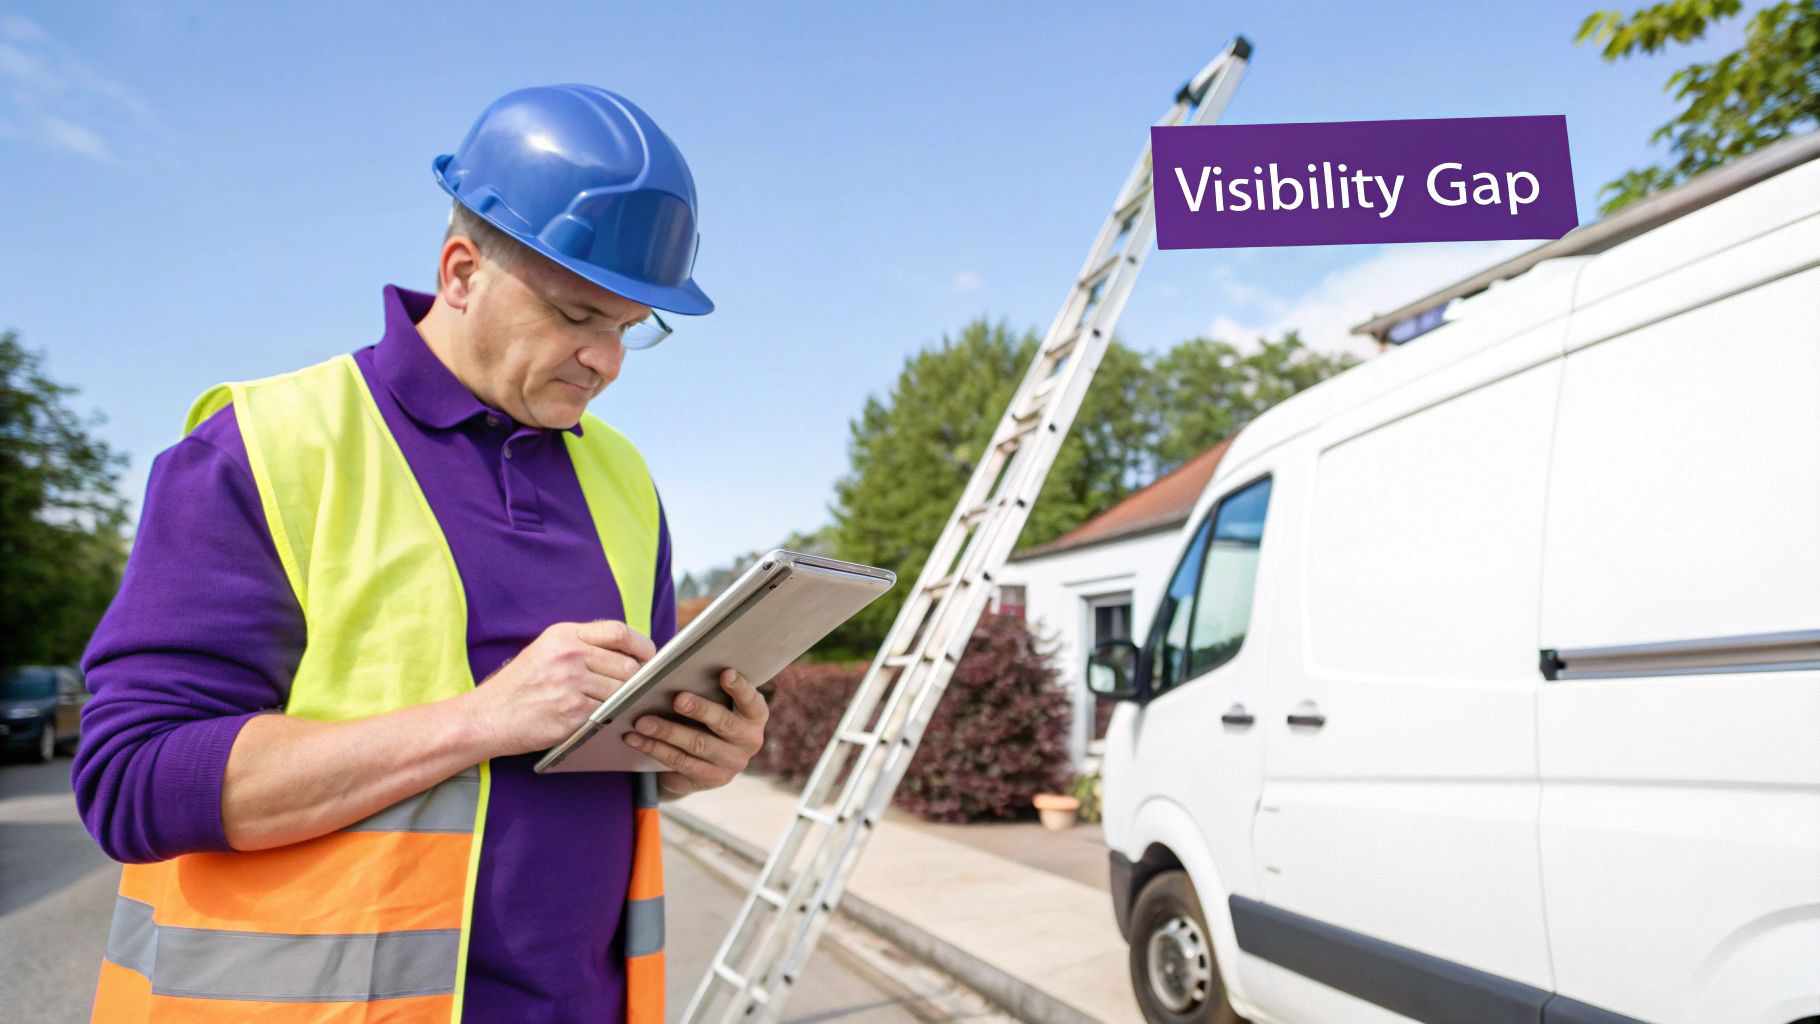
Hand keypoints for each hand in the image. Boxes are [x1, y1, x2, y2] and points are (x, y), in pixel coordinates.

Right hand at [463, 620, 654, 757]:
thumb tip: (628, 650)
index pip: (619, 632)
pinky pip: (608, 712)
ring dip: (624, 699)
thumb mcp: (546, 650)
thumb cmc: (520, 685)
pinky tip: (604, 717)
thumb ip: (583, 645)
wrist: (488, 717)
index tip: (649, 656)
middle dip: (638, 678)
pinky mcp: (572, 712)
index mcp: (564, 635)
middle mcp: (569, 655)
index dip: (642, 645)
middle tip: (638, 687)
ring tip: (618, 703)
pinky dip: (610, 716)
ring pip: (621, 690)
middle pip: (627, 664)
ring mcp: (571, 684)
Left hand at [623, 668, 767, 796]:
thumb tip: (678, 657)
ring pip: (696, 745)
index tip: (725, 673)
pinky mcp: (709, 780)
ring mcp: (730, 764)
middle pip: (723, 724)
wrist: (705, 759)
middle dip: (699, 710)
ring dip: (667, 732)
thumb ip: (707, 684)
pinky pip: (679, 763)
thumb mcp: (715, 700)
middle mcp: (749, 741)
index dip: (740, 687)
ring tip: (642, 721)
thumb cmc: (708, 716)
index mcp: (755, 716)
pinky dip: (654, 749)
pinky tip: (635, 739)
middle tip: (677, 699)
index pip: (751, 700)